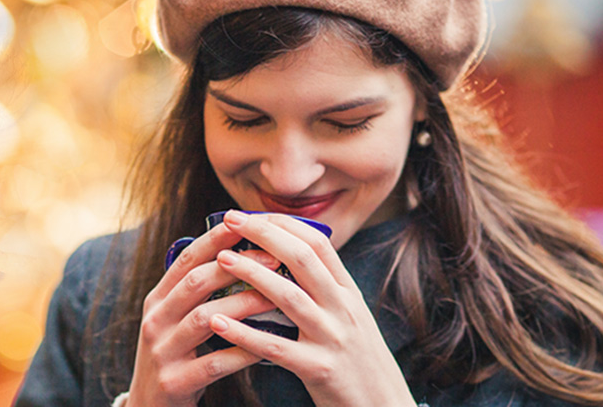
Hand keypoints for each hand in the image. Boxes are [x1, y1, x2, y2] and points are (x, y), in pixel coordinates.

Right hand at [126, 222, 278, 406]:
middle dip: (236, 267)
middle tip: (274, 259)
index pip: (187, 258)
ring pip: (205, 319)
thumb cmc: (176, 352)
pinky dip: (241, 352)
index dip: (217, 238)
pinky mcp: (174, 381)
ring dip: (242, 305)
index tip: (248, 221)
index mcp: (158, 298)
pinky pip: (213, 363)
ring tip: (275, 298)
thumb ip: (199, 289)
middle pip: (195, 282)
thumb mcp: (177, 316)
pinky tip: (265, 346)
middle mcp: (155, 319)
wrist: (150, 406)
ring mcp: (162, 351)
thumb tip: (243, 252)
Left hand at [209, 210, 416, 406]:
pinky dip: (244, 333)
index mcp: (348, 293)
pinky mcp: (319, 370)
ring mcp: (333, 338)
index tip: (252, 215)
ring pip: (289, 297)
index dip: (283, 224)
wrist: (384, 406)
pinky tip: (218, 322)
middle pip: (302, 259)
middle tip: (231, 220)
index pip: (318, 243)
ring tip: (221, 260)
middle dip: (264, 235)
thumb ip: (324, 289)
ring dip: (252, 274)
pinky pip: (276, 347)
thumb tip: (284, 259)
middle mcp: (343, 309)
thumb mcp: (349, 317)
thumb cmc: (357, 361)